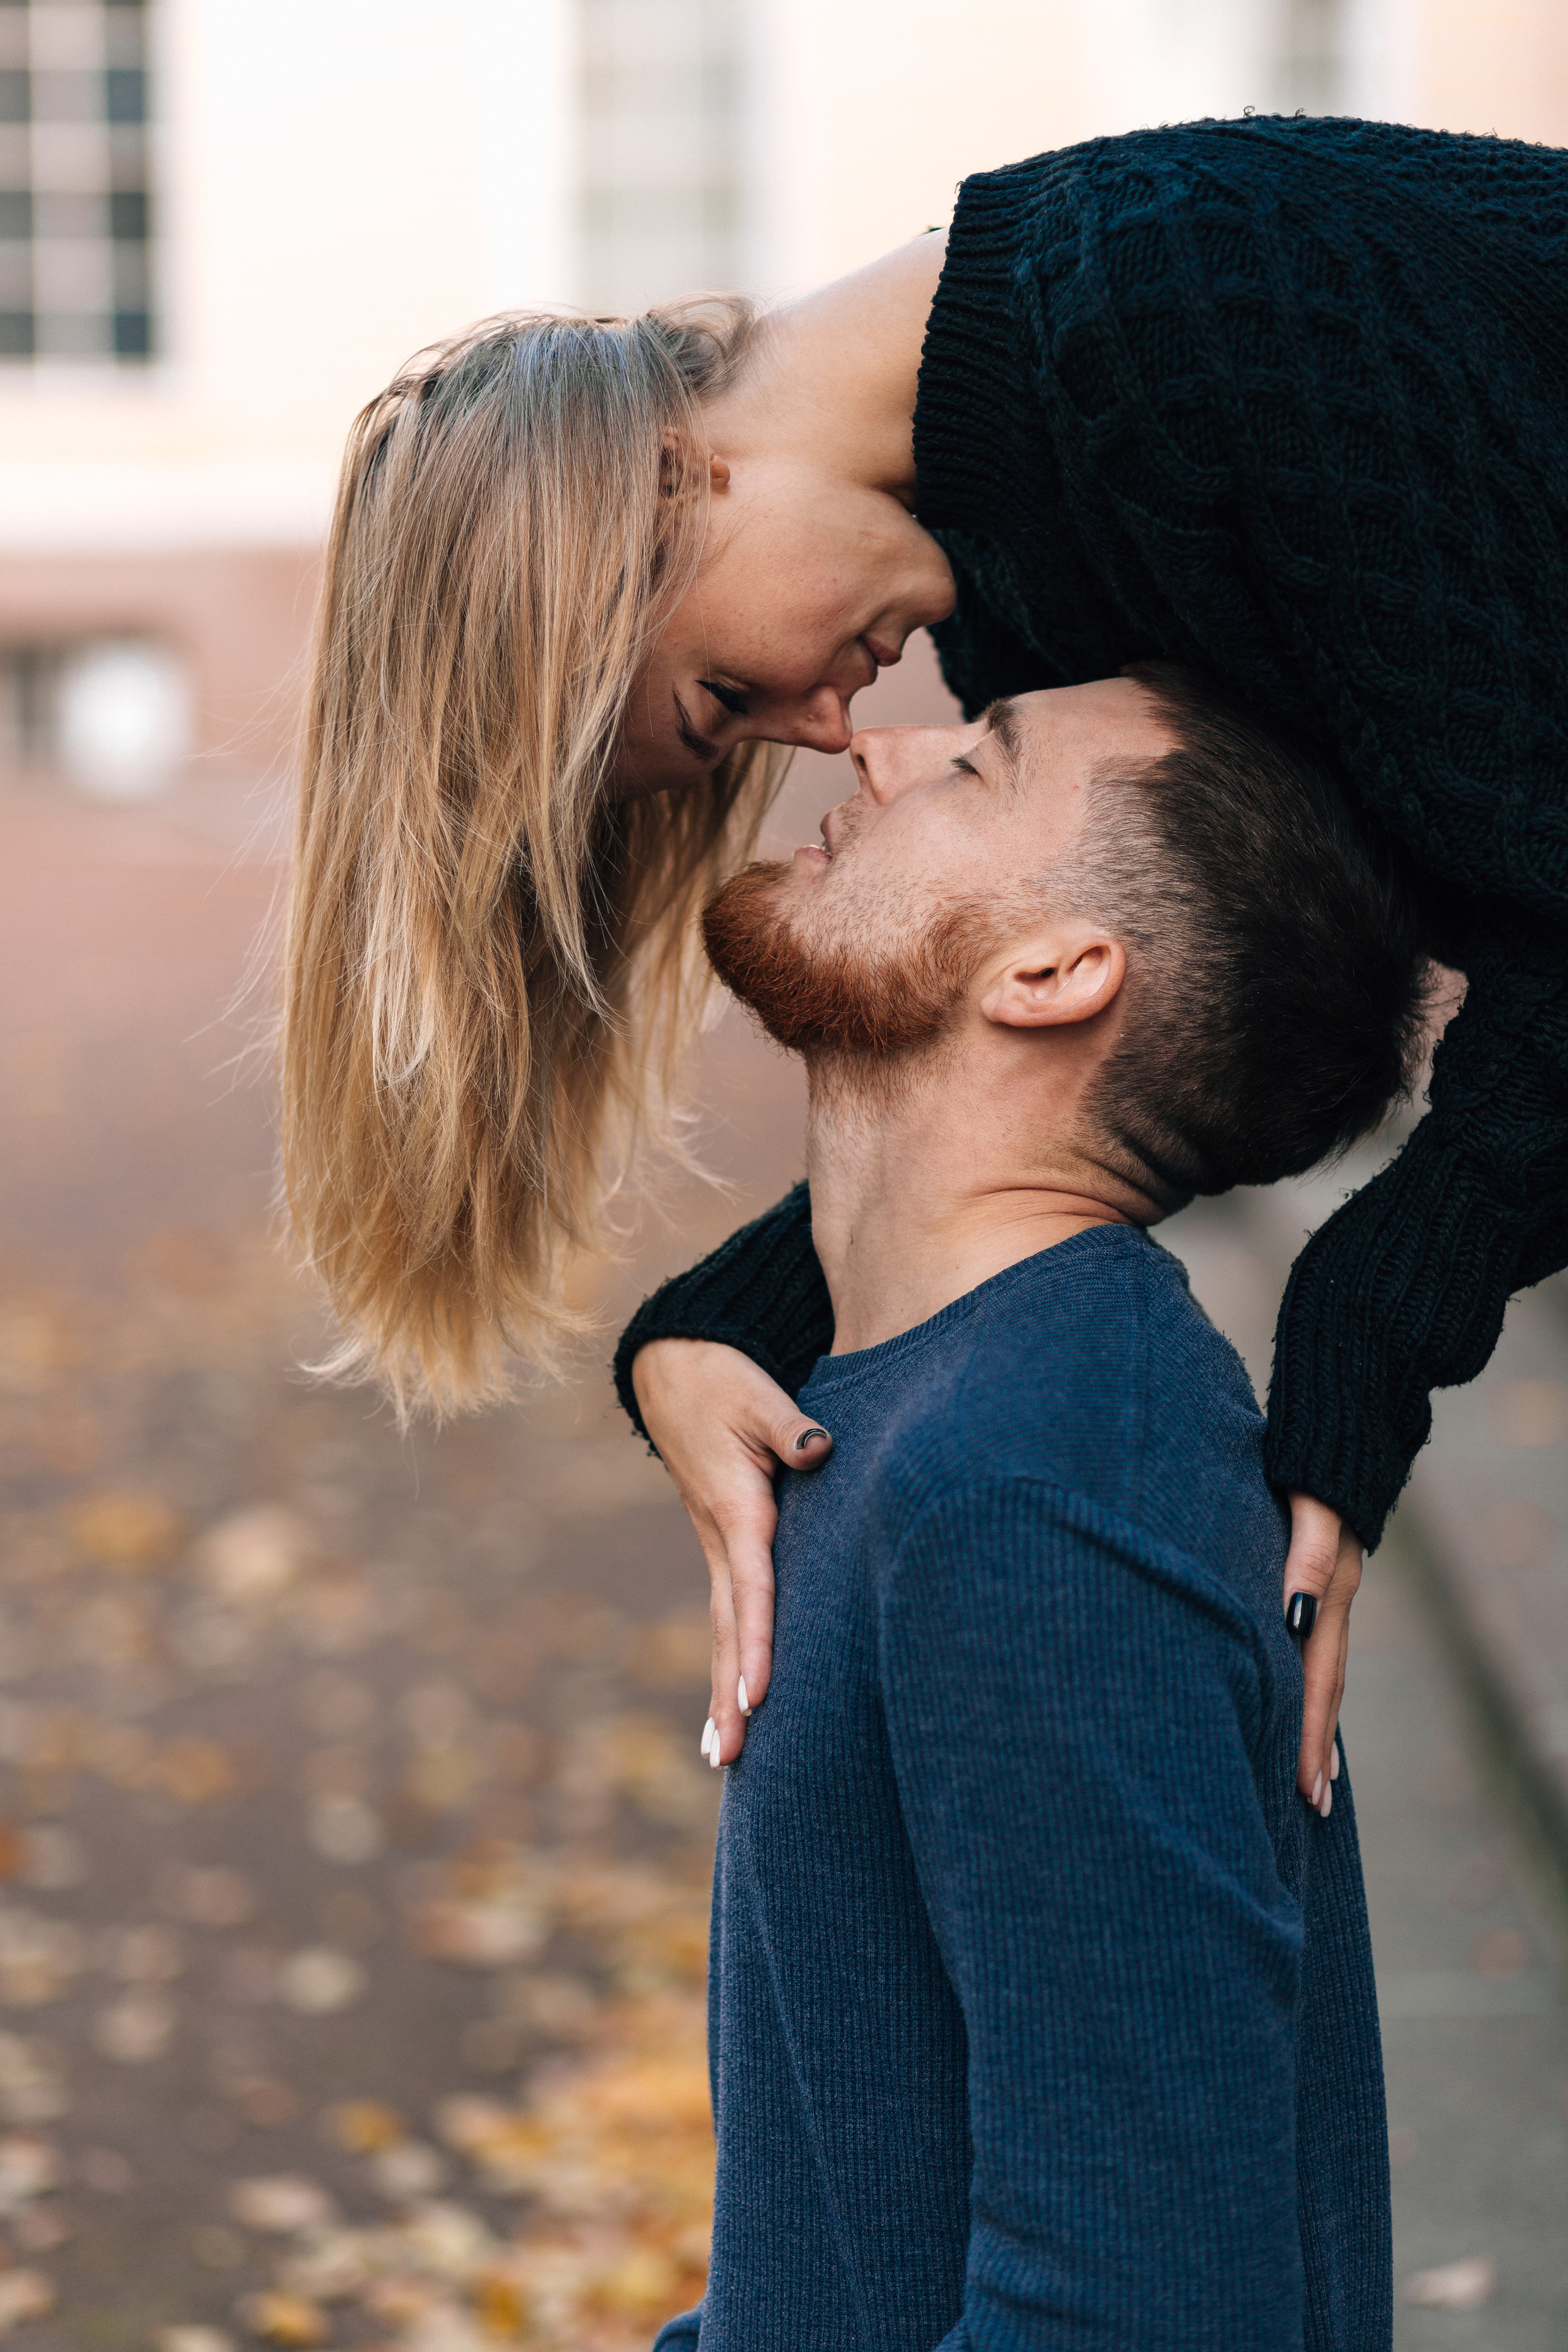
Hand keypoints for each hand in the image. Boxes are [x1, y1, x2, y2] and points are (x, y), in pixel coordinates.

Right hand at [632, 1340, 832, 1766]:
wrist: (670, 1367)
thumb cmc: (722, 1379)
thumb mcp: (759, 1394)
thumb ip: (792, 1427)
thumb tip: (820, 1450)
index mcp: (737, 1508)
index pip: (754, 1588)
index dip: (759, 1644)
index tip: (758, 1698)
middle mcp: (722, 1537)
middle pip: (731, 1627)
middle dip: (730, 1694)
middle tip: (730, 1758)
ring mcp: (716, 1543)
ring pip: (724, 1627)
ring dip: (722, 1690)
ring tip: (722, 1756)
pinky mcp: (721, 1541)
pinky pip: (727, 1610)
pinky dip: (728, 1657)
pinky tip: (729, 1701)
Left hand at [1284, 1492, 1362, 1816]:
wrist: (1341, 1419)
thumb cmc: (1308, 1460)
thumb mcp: (1308, 1507)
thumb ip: (1302, 1561)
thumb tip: (1292, 1622)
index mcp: (1327, 1591)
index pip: (1315, 1678)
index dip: (1307, 1734)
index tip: (1304, 1788)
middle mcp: (1330, 1598)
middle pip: (1325, 1686)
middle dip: (1317, 1747)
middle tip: (1314, 1807)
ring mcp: (1326, 1590)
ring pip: (1323, 1670)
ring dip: (1317, 1723)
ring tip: (1314, 1777)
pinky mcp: (1316, 1577)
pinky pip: (1317, 1645)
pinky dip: (1312, 1683)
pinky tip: (1303, 1702)